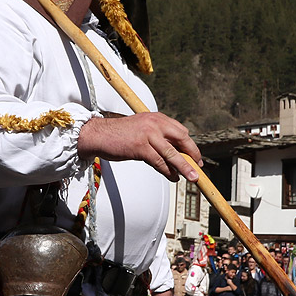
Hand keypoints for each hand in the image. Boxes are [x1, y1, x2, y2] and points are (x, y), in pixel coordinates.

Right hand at [77, 113, 201, 182]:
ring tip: (192, 177)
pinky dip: (168, 172)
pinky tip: (173, 177)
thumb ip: (158, 137)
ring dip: (184, 167)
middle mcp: (155, 123)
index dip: (190, 145)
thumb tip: (175, 154)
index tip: (195, 156)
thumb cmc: (119, 134)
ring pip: (172, 153)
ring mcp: (148, 134)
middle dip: (192, 154)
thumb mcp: (142, 130)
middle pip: (182, 139)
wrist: (98, 134)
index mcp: (156, 117)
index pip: (180, 131)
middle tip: (198, 167)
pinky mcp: (140, 147)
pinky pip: (160, 162)